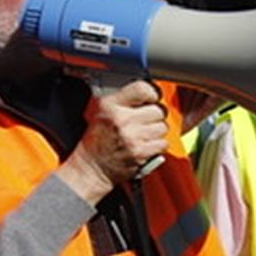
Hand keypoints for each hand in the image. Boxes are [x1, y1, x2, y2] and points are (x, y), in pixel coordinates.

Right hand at [59, 80, 168, 202]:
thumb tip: (150, 93)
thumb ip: (123, 100)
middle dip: (155, 116)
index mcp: (110, 105)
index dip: (153, 93)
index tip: (153, 98)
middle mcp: (120, 119)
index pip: (142, 88)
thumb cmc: (97, 141)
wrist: (92, 167)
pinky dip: (157, 146)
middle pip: (157, 109)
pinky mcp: (140, 152)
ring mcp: (131, 136)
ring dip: (157, 132)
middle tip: (145, 122)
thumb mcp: (101, 111)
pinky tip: (146, 146)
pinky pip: (162, 143)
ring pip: (162, 127)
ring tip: (143, 136)